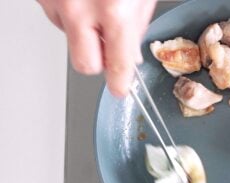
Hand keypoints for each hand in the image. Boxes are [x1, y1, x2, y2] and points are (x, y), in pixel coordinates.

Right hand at [37, 0, 155, 96]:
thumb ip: (137, 27)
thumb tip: (131, 55)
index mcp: (114, 9)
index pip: (117, 65)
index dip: (120, 82)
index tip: (119, 89)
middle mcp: (78, 8)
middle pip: (84, 65)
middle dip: (98, 62)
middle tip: (109, 47)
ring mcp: (54, 1)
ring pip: (68, 37)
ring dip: (83, 30)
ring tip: (96, 4)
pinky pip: (57, 16)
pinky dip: (70, 12)